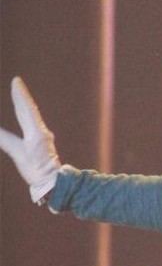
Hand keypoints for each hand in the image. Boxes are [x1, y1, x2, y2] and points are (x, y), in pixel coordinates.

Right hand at [0, 77, 59, 202]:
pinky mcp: (43, 143)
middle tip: (17, 83)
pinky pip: (33, 123)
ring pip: (32, 116)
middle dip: (22, 96)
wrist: (53, 183)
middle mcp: (42, 132)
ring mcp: (44, 137)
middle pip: (29, 110)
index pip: (26, 109)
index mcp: (36, 133)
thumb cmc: (36, 170)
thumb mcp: (18, 154)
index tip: (16, 82)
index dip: (20, 95)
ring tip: (19, 95)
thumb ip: (4, 139)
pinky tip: (25, 115)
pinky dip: (27, 114)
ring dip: (24, 104)